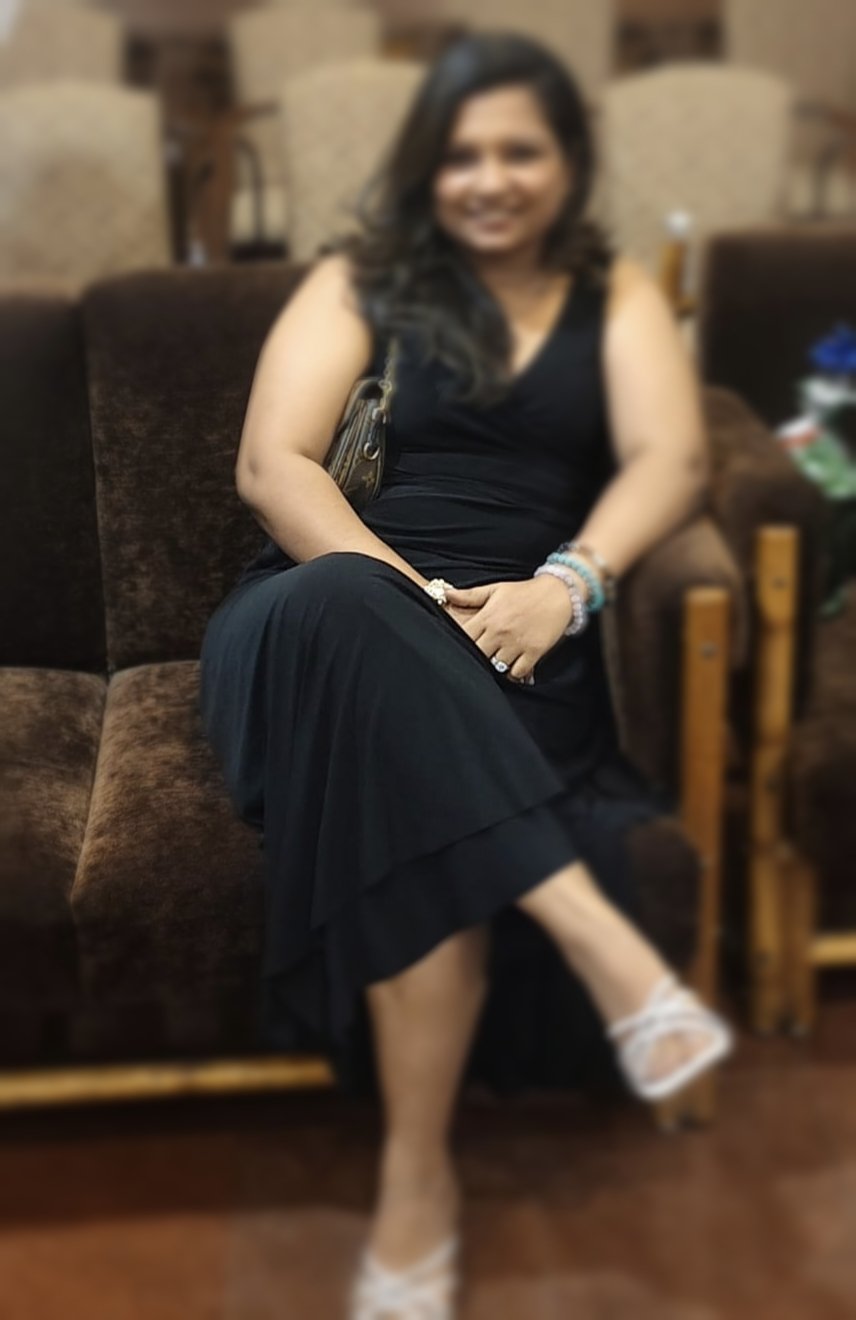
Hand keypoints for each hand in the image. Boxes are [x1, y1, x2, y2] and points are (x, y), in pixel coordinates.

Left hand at [443, 576, 574, 682]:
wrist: (558, 593)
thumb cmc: (525, 591)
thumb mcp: (495, 589)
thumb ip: (470, 595)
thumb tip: (447, 594)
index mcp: (488, 617)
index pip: (464, 637)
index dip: (459, 643)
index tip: (460, 646)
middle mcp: (500, 632)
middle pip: (477, 655)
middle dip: (477, 657)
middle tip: (480, 658)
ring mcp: (517, 643)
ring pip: (496, 666)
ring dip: (495, 666)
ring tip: (496, 662)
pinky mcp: (534, 651)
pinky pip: (517, 672)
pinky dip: (514, 673)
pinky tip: (512, 668)